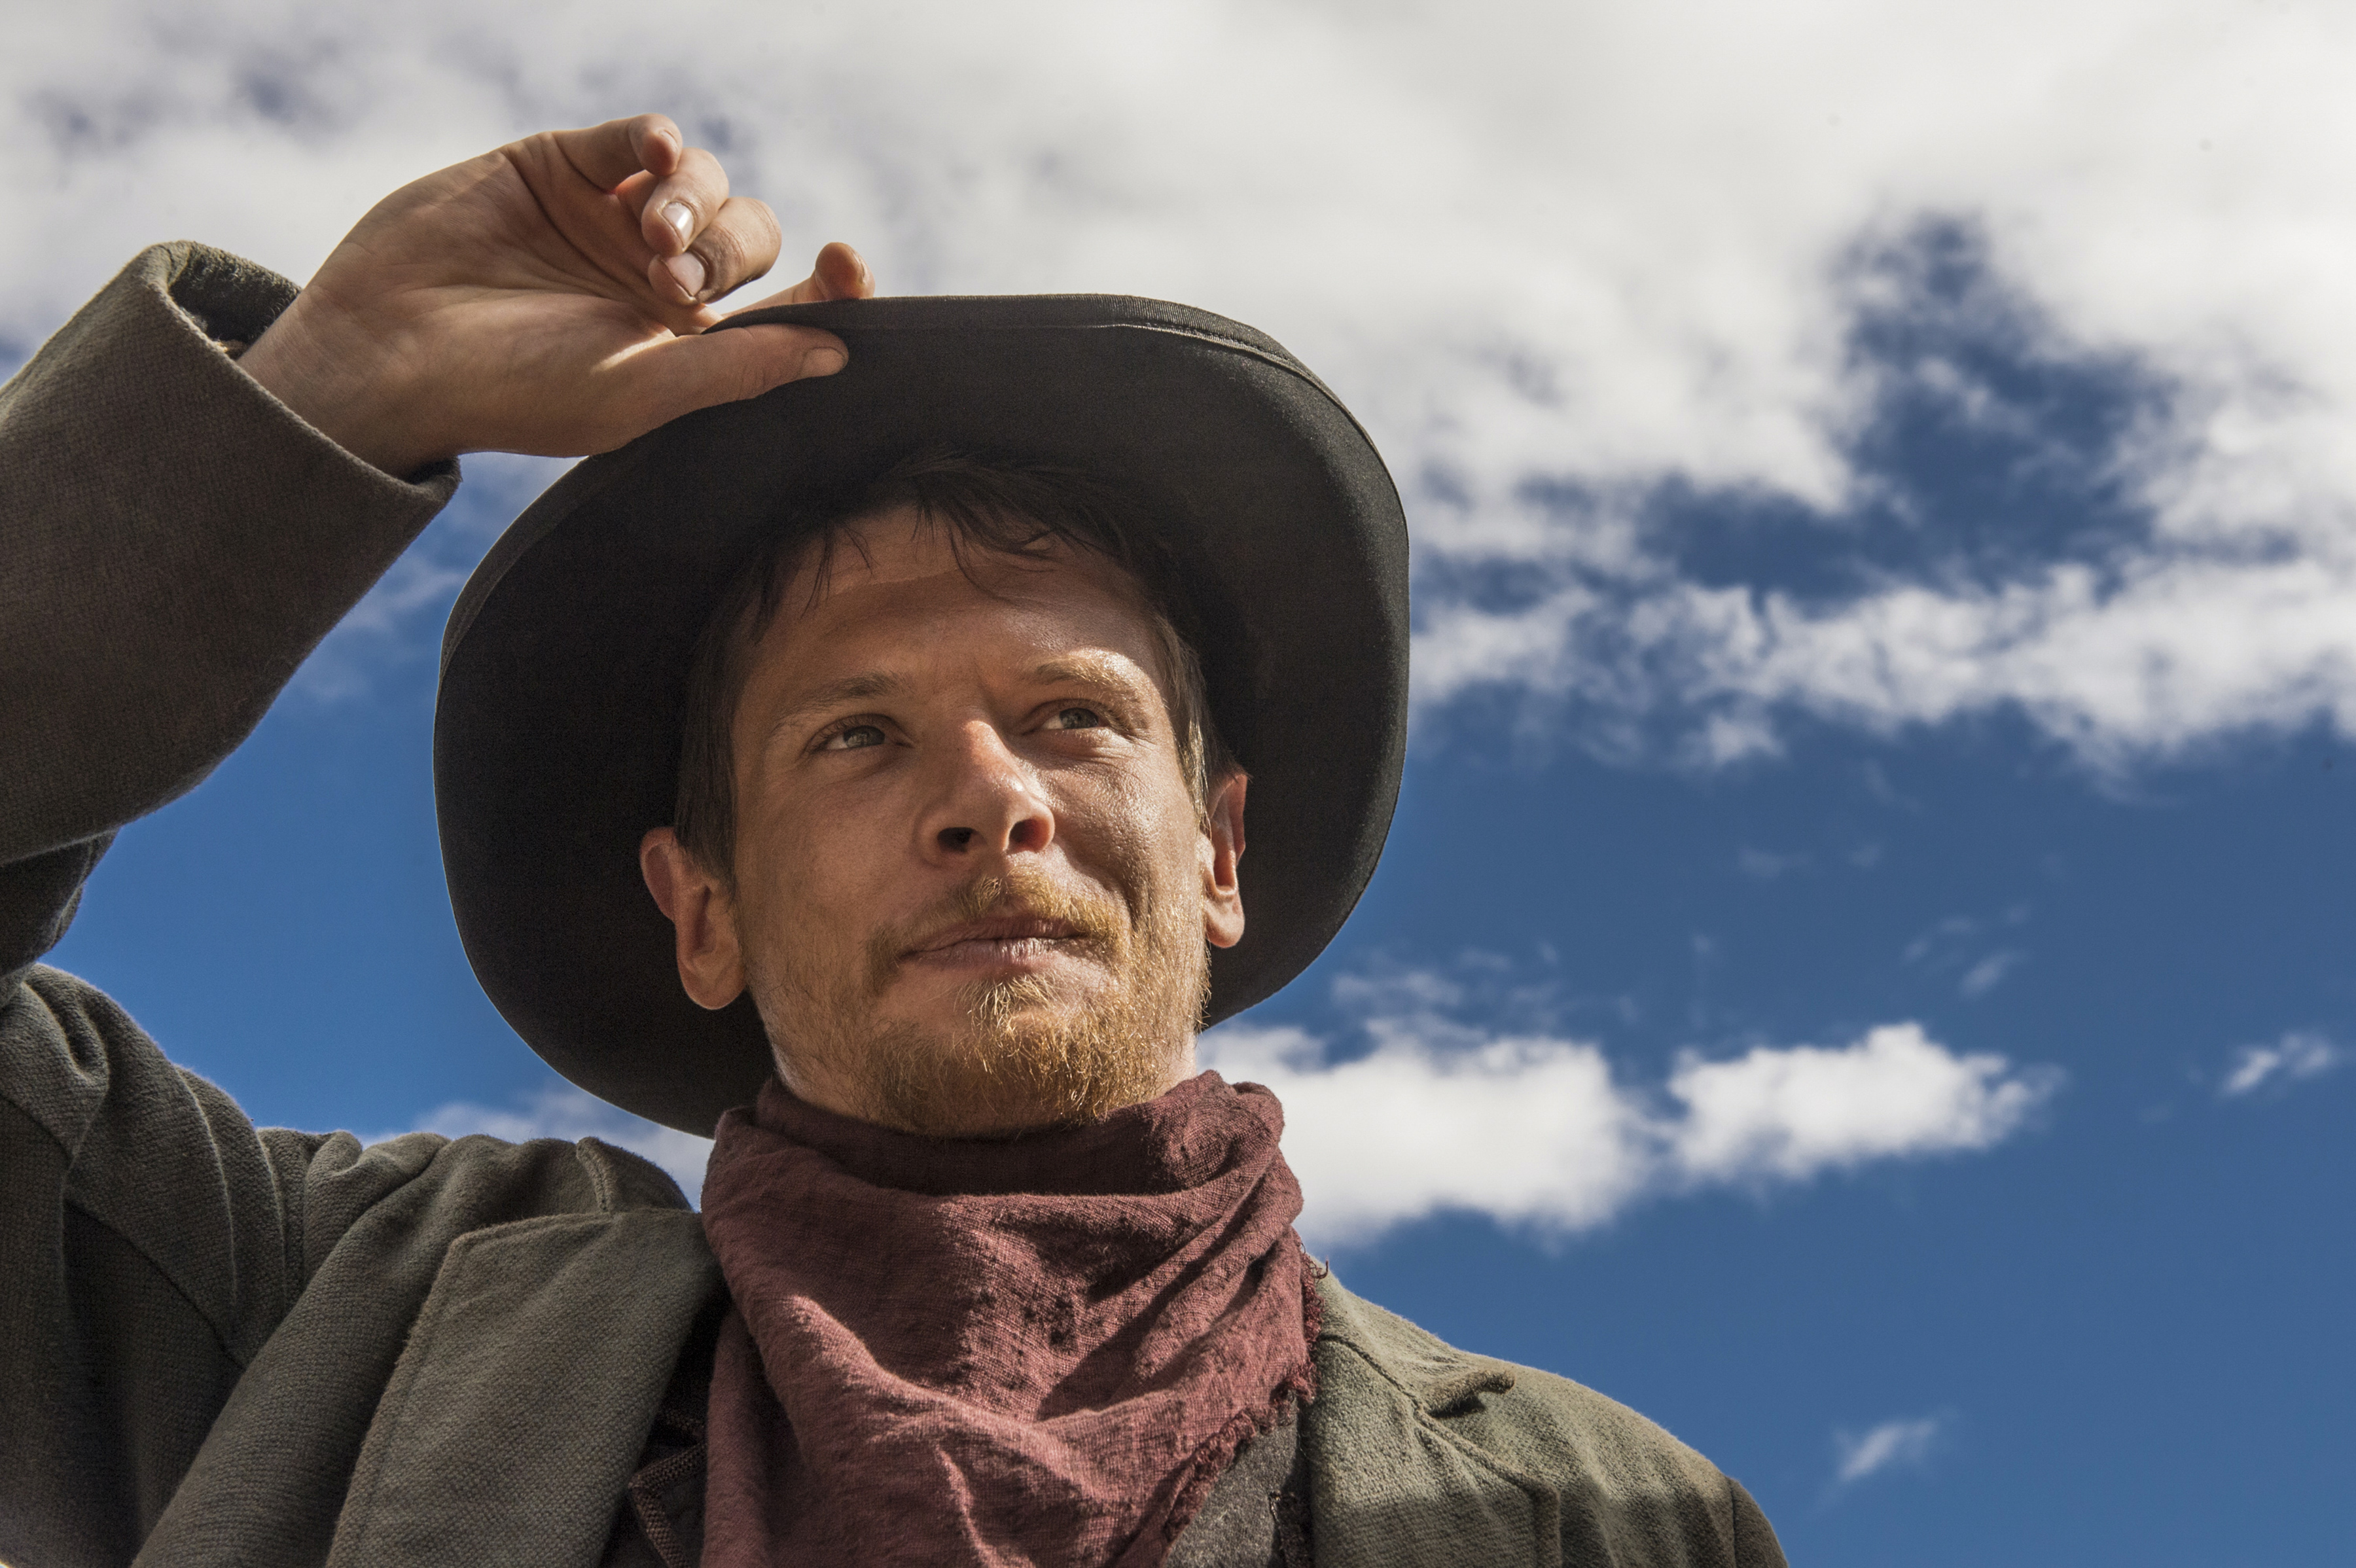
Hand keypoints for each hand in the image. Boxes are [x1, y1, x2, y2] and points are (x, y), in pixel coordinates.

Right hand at [238, 113, 872, 475]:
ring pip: (705, 181)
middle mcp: (662, 280)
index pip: (789, 307)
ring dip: (694, 199)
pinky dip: (656, 139)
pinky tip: (652, 156)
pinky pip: (639, 138)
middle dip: (729, 248)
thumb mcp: (635, 394)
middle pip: (752, 235)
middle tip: (669, 281)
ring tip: (648, 237)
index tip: (847, 264)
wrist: (390, 352)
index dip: (831, 287)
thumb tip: (837, 354)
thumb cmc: (513, 394)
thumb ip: (737, 369)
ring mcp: (615, 219)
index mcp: (690, 346)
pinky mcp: (566, 166)